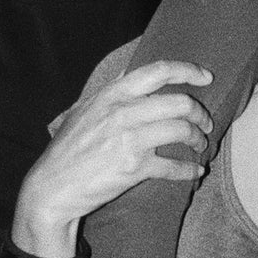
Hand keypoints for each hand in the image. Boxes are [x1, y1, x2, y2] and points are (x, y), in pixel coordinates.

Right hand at [17, 61, 213, 246]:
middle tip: (205, 123)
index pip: (159, 71)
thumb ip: (112, 93)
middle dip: (200, 113)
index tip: (206, 77)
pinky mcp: (134, 169)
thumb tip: (135, 78)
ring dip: (198, 139)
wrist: (51, 187)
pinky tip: (196, 171)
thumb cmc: (68, 148)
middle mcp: (123, 112)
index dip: (188, 70)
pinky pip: (174, 166)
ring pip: (182, 131)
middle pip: (180, 102)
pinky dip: (190, 169)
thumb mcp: (84, 109)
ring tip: (200, 145)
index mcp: (113, 94)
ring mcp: (129, 140)